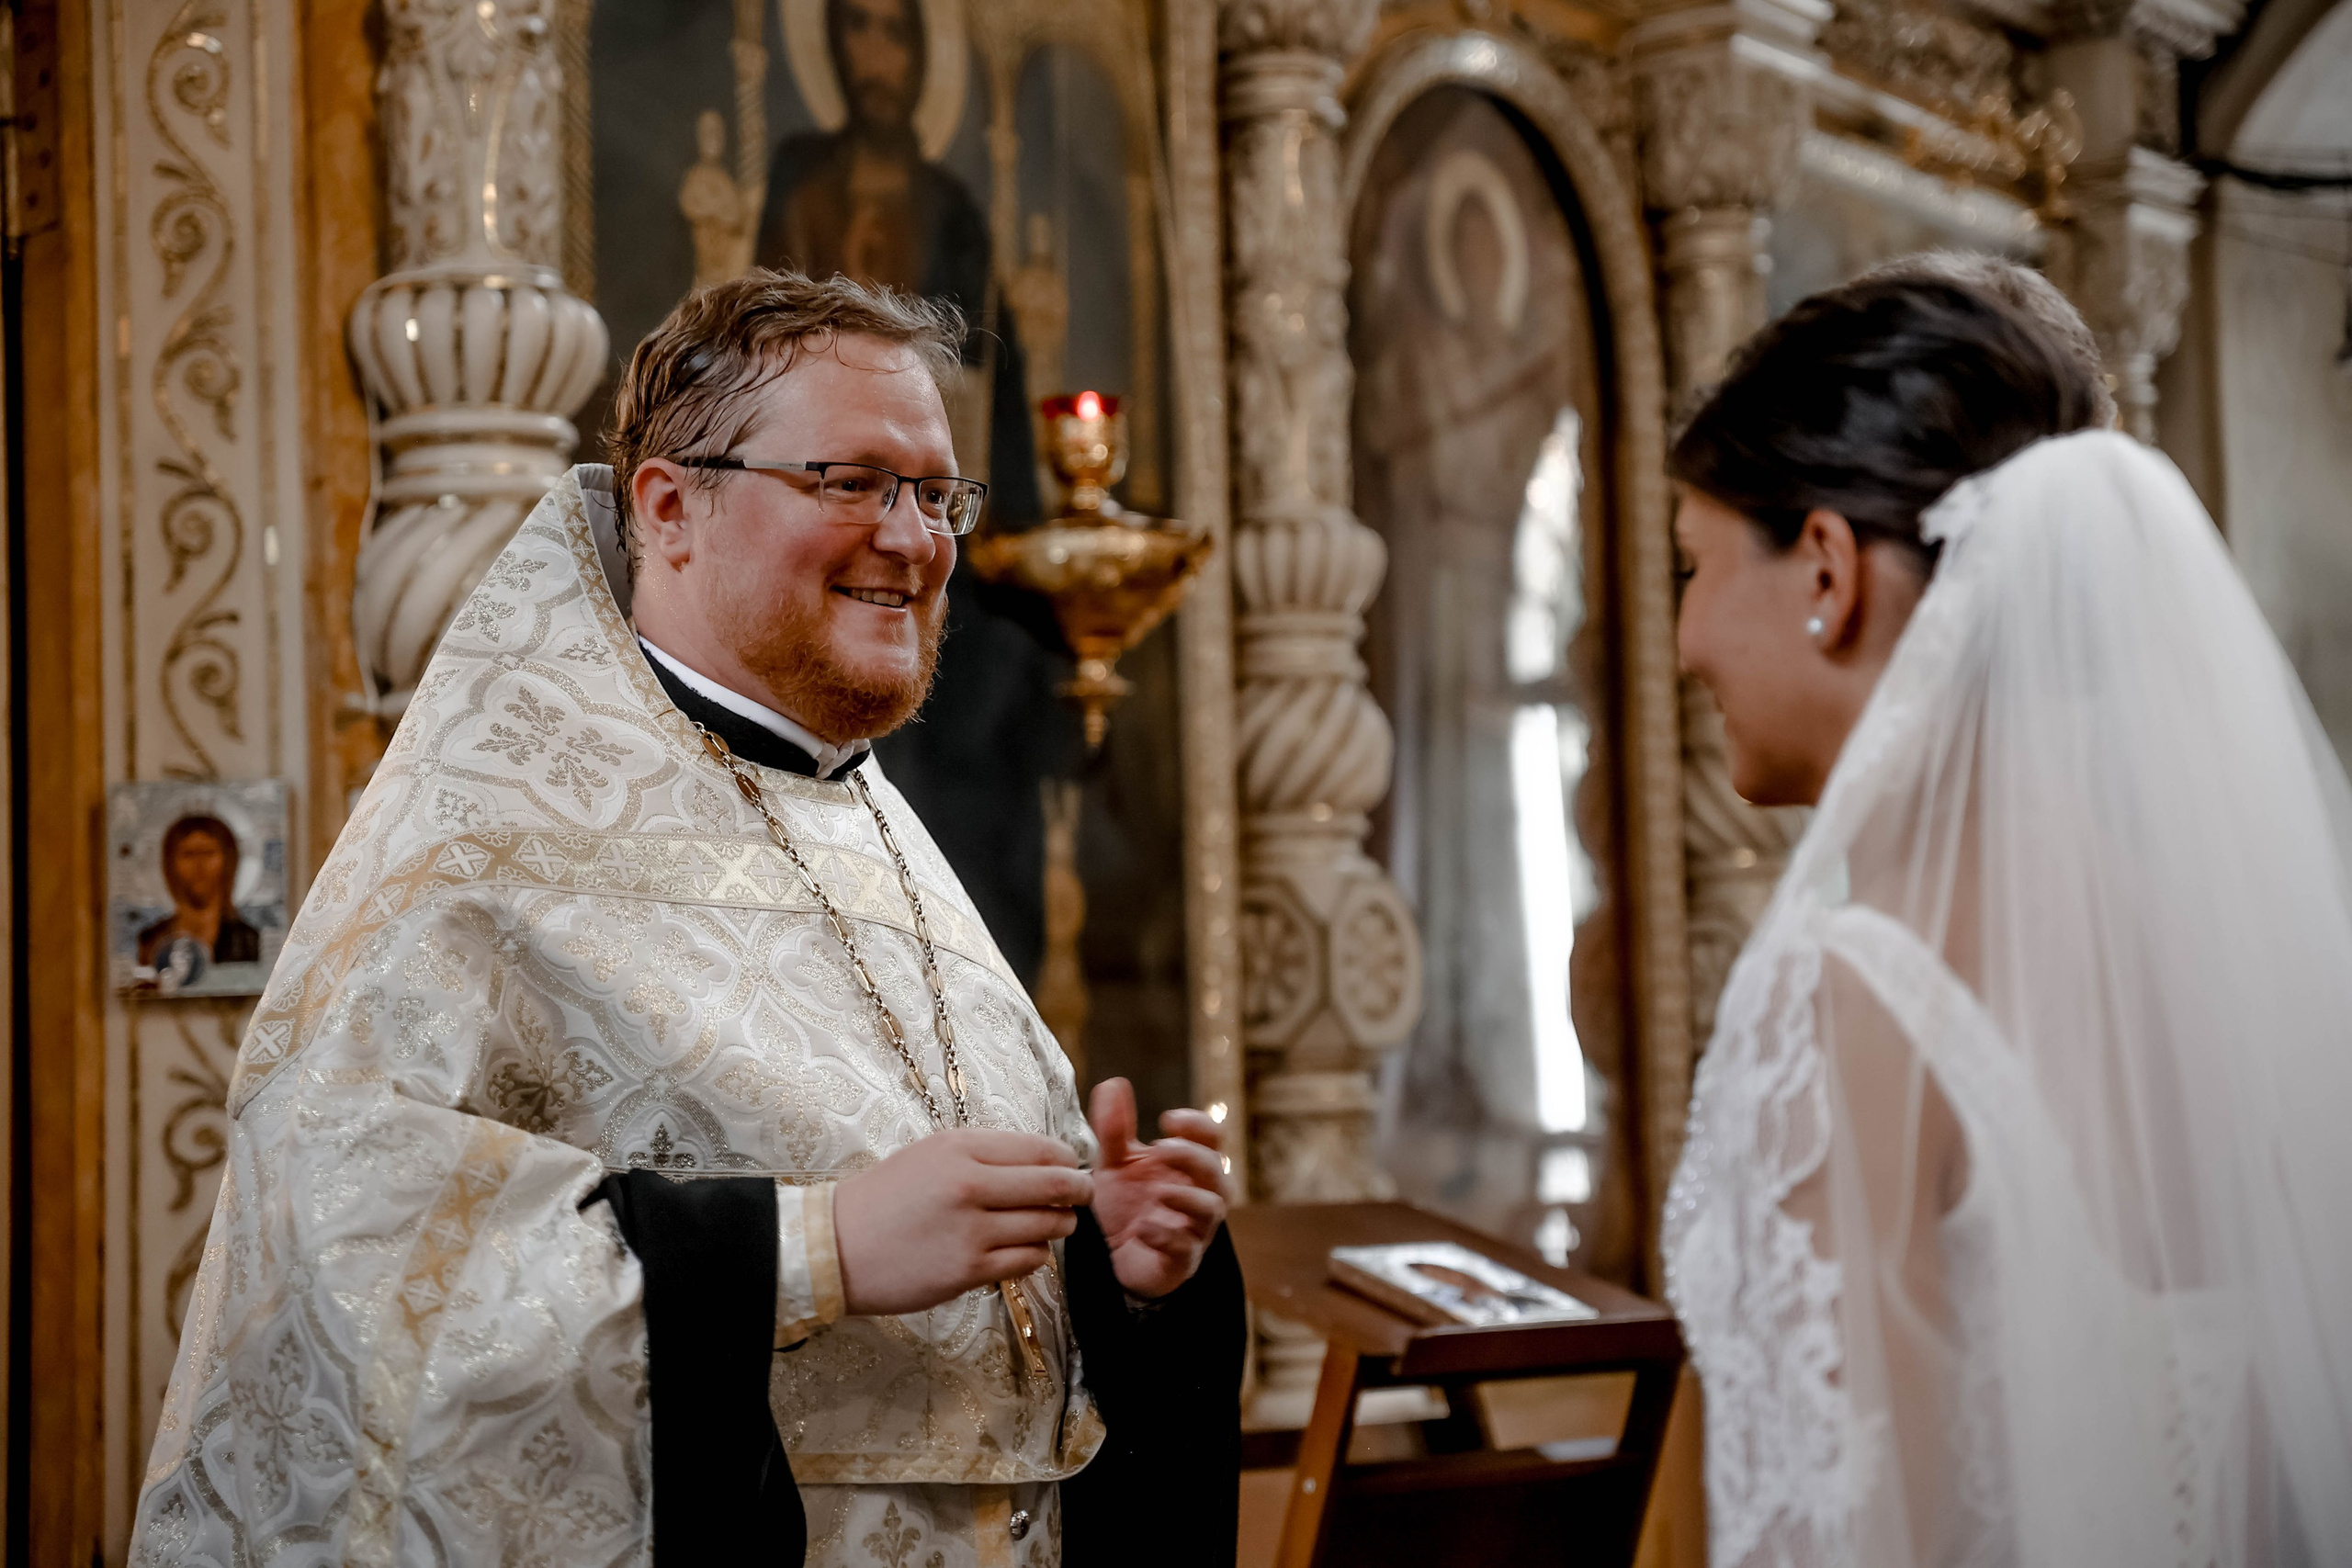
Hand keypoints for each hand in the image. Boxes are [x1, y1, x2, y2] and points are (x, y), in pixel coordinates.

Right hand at [833, 1129, 1092, 1316]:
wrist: (835, 1246)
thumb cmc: (885, 1198)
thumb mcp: (931, 1155)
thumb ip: (984, 1155)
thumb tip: (1042, 1159)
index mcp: (961, 1147)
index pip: (1042, 1147)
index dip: (1068, 1158)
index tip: (1072, 1166)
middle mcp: (971, 1184)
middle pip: (1057, 1184)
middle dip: (1079, 1191)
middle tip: (1083, 1196)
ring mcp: (971, 1230)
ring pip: (1048, 1225)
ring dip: (1059, 1226)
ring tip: (1052, 1225)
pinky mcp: (968, 1270)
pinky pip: (1028, 1261)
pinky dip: (1035, 1256)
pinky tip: (1022, 1251)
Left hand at [1087, 1078, 1229, 1299]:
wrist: (1111, 1255)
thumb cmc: (1125, 1204)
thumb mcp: (1115, 1164)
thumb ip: (1115, 1128)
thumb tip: (1114, 1082)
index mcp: (1188, 1165)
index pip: (1212, 1137)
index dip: (1197, 1125)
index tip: (1166, 1120)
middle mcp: (1199, 1194)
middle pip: (1217, 1171)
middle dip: (1192, 1157)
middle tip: (1161, 1149)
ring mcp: (1193, 1229)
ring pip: (1212, 1210)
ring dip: (1188, 1197)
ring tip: (1159, 1191)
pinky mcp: (1180, 1262)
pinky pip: (1186, 1249)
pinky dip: (1167, 1236)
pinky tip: (1144, 1228)